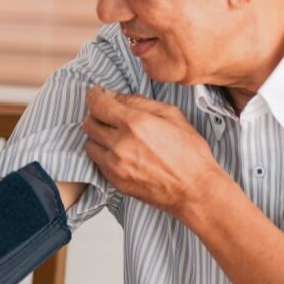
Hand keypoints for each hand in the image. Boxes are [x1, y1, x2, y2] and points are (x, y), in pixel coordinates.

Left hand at [82, 86, 226, 217]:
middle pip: (89, 123)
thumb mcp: (171, 115)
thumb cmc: (189, 154)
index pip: (97, 104)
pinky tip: (120, 152)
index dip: (94, 95)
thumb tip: (116, 96)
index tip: (97, 94)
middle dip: (97, 115)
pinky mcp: (115, 181)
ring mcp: (115, 165)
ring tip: (115, 136)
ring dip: (98, 136)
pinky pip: (97, 162)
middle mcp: (120, 144)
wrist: (194, 189)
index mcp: (135, 124)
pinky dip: (104, 154)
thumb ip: (140, 102)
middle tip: (108, 114)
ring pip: (89, 143)